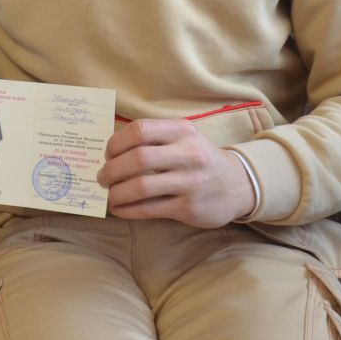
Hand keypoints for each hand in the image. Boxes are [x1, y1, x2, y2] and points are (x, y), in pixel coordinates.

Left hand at [97, 117, 258, 227]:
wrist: (238, 184)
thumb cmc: (199, 158)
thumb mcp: (184, 138)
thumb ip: (154, 139)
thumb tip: (110, 152)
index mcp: (182, 131)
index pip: (140, 130)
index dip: (116, 142)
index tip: (108, 153)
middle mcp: (188, 154)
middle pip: (138, 159)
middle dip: (111, 170)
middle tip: (102, 177)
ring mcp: (190, 182)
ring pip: (141, 187)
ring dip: (117, 193)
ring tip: (110, 195)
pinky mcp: (189, 207)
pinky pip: (149, 209)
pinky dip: (127, 209)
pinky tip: (120, 209)